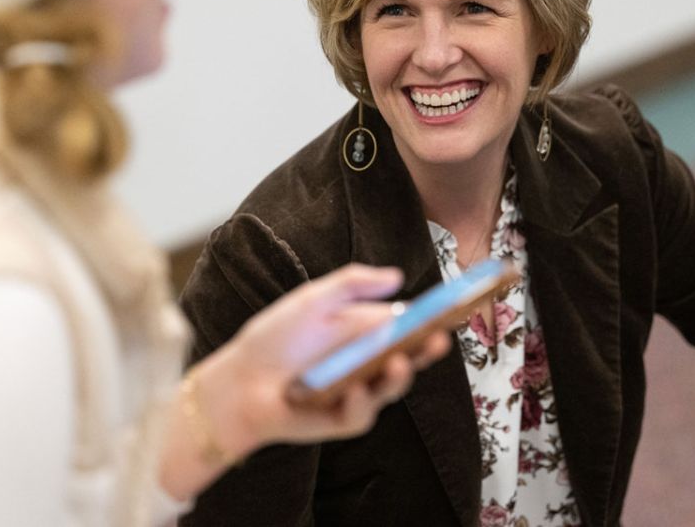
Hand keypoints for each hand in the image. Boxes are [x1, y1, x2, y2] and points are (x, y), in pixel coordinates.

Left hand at [196, 264, 449, 458]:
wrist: (239, 379)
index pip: (410, 324)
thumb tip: (396, 275)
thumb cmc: (276, 337)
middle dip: (429, 349)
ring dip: (399, 376)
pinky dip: (360, 401)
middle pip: (411, 356)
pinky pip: (360, 412)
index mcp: (367, 330)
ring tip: (399, 361)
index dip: (434, 317)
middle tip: (440, 339)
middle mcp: (369, 360)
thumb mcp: (313, 300)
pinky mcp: (343, 418)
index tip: (454, 307)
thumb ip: (352, 283)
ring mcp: (360, 391)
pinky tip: (355, 389)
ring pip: (391, 386)